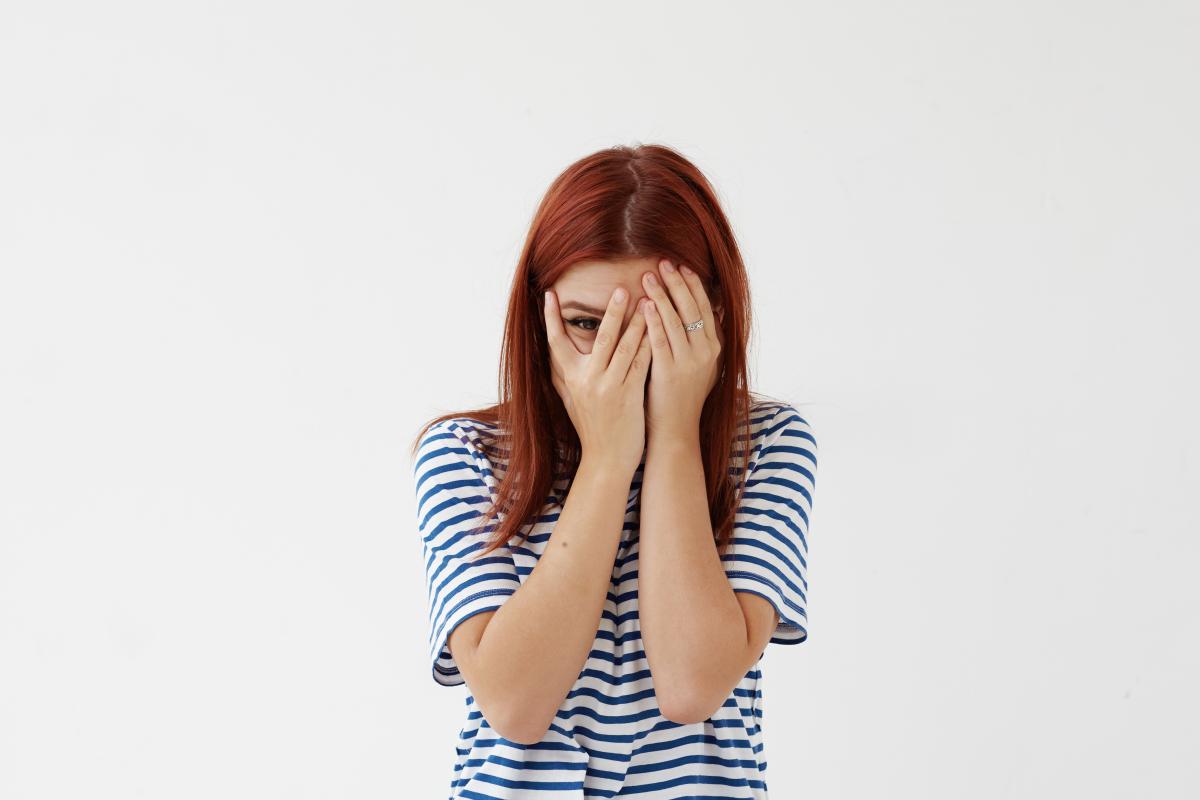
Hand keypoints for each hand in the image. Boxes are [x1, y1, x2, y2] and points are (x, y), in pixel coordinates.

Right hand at [544, 286, 652, 475]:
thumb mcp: (570, 401)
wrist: (606, 460)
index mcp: (570, 378)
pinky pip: (642, 363)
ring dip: (638, 322)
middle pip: (600, 337)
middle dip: (612, 311)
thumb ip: (561, 376)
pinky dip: (651, 344)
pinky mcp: (629, 395)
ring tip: (648, 300)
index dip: (551, 318)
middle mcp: (587, 379)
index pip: (556, 341)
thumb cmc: (591, 429)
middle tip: (621, 288)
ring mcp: (609, 387)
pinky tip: (660, 329)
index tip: (549, 294)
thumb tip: (551, 355)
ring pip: (626, 346)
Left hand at [638, 259, 722, 438]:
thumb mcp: (700, 367)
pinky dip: (654, 321)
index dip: (693, 286)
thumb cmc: (682, 398)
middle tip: (664, 262)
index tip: (682, 267)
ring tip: (649, 276)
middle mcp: (705, 353)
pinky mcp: (670, 373)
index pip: (704, 308)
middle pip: (691, 309)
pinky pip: (661, 340)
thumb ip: (702, 340)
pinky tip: (645, 305)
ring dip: (662, 296)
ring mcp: (689, 363)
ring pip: (676, 321)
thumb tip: (708, 310)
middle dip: (677, 284)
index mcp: (714, 349)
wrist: (676, 431)